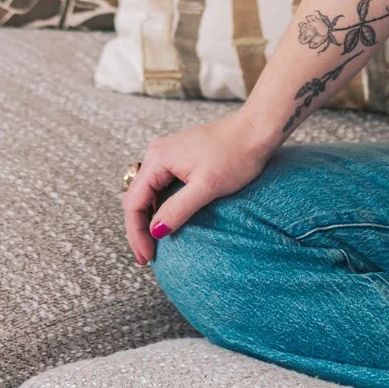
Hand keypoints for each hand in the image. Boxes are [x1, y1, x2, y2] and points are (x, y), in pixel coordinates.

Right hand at [121, 109, 276, 265]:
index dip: (136, 233)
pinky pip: (160, 186)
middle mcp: (156, 154)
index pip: (134, 202)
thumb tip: (156, 231)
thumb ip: (178, 210)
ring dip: (148, 218)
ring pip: (147, 193)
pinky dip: (159, 206)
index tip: (146, 257)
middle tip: (146, 257)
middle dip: (138, 229)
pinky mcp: (179, 158)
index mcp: (157, 158)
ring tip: (153, 243)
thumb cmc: (235, 155)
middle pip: (136, 198)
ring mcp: (166, 154)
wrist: (254, 131)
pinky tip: (165, 221)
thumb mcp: (206, 187)